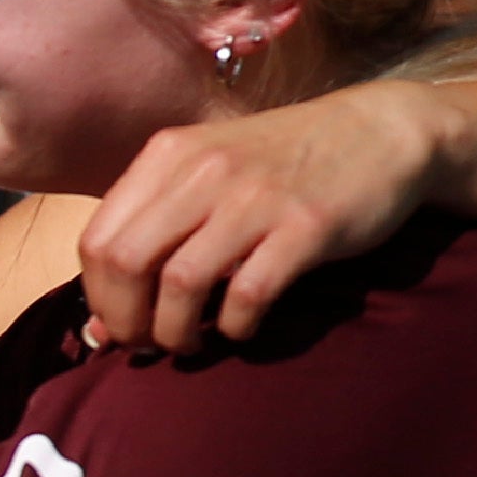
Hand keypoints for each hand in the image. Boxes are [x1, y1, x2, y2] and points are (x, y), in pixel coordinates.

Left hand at [79, 73, 476, 353]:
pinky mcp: (306, 226)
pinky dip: (234, 326)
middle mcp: (203, 172)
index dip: (97, 297)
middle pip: (124, 263)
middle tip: (147, 345)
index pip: (95, 240)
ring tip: (189, 345)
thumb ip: (153, 235)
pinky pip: (248, 294)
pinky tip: (240, 329)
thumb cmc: (283, 163)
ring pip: (179, 282)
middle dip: (126, 321)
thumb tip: (97, 329)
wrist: (381, 130)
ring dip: (174, 332)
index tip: (118, 324)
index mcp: (168, 156)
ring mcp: (255, 198)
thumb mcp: (208, 175)